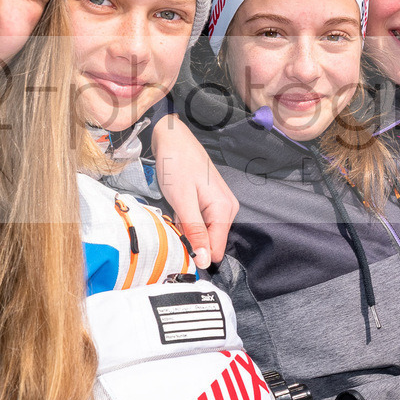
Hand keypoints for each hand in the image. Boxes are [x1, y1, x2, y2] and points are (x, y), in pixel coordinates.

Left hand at [152, 114, 237, 267]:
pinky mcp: (210, 202)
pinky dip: (186, 220)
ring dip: (186, 229)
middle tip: (174, 220)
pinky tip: (178, 207)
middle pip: (209, 243)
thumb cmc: (176, 164)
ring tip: (175, 211)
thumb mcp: (182, 200)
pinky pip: (199, 222)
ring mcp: (219, 205)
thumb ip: (194, 231)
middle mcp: (227, 209)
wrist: (172, 137)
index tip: (177, 244)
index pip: (215, 250)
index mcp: (224, 210)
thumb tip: (204, 261)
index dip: (195, 253)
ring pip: (203, 233)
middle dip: (190, 239)